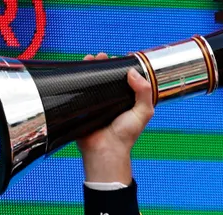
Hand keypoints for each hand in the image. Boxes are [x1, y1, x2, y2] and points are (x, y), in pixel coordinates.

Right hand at [75, 52, 154, 184]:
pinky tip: (79, 69)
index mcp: (126, 100)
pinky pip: (80, 90)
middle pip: (107, 77)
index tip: (119, 58)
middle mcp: (112, 100)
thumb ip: (144, 92)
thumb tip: (132, 72)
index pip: (124, 79)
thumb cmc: (125, 136)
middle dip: (104, 64)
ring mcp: (97, 103)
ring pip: (93, 81)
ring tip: (91, 59)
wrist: (105, 149)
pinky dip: (79, 78)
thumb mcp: (143, 112)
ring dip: (91, 68)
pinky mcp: (83, 107)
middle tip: (103, 57)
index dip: (121, 67)